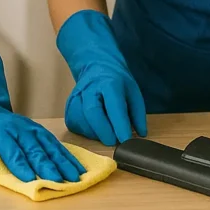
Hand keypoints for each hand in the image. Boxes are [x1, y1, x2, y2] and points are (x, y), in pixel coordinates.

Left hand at [0, 37, 85, 182]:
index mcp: (0, 132)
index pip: (12, 151)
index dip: (21, 165)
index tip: (31, 179)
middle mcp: (19, 129)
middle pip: (34, 149)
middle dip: (47, 165)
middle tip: (58, 180)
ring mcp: (31, 128)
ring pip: (49, 145)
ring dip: (62, 161)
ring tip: (74, 175)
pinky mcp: (39, 130)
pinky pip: (55, 143)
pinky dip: (66, 154)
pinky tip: (76, 166)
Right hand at [57, 10, 146, 145]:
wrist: (96, 66)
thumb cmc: (117, 82)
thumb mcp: (133, 92)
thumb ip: (137, 114)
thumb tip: (140, 134)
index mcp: (109, 82)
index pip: (113, 104)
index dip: (119, 124)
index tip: (126, 140)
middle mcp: (89, 88)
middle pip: (92, 111)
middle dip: (104, 131)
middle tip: (114, 142)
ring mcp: (75, 96)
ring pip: (82, 120)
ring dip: (95, 133)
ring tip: (107, 132)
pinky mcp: (68, 107)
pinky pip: (75, 124)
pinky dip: (86, 132)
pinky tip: (95, 129)